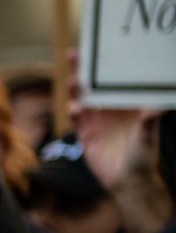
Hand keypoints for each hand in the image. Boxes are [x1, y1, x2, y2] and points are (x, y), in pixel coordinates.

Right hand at [67, 48, 171, 232]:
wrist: (127, 181)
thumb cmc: (143, 156)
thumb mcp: (149, 135)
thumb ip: (149, 120)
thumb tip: (157, 107)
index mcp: (126, 105)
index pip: (114, 80)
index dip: (105, 66)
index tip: (100, 50)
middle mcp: (109, 109)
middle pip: (93, 85)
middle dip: (83, 69)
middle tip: (74, 53)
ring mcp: (96, 121)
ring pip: (81, 98)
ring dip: (76, 89)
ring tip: (73, 81)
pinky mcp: (85, 135)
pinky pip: (77, 120)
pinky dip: (75, 113)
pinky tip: (75, 109)